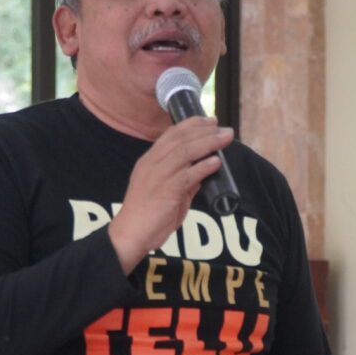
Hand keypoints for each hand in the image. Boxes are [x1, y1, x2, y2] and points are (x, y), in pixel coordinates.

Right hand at [108, 116, 233, 273]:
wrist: (130, 233)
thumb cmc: (147, 215)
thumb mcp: (165, 192)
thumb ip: (183, 181)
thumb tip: (203, 171)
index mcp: (149, 161)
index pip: (170, 135)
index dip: (191, 125)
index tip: (209, 120)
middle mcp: (152, 164)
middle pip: (180, 139)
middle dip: (204, 130)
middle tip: (222, 127)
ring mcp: (158, 176)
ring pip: (185, 152)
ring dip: (208, 143)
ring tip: (225, 138)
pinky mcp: (165, 191)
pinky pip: (187, 175)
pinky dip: (203, 167)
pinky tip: (216, 161)